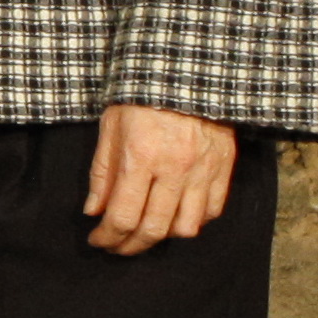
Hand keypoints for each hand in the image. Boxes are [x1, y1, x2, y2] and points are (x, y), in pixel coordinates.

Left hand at [85, 102, 235, 252]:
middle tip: (117, 247)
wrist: (186, 69)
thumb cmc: (141, 95)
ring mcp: (203, 170)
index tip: (98, 240)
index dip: (108, 237)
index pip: (123, 216)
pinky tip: (177, 215)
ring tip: (147, 231)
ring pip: (186, 228)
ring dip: (163, 236)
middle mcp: (174, 169)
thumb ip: (102, 173)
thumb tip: (94, 211)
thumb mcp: (110, 127)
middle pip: (154, 230)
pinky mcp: (224, 167)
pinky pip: (212, 210)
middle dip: (130, 246)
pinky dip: (194, 220)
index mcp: (141, 157)